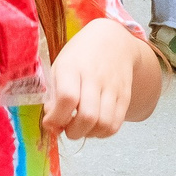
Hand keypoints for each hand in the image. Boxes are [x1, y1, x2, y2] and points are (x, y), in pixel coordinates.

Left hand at [44, 21, 137, 140]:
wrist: (113, 41)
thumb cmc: (80, 56)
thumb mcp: (59, 67)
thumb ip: (52, 96)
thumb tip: (52, 124)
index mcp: (72, 67)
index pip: (68, 98)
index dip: (57, 118)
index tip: (50, 122)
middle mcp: (95, 77)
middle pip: (88, 116)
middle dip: (73, 132)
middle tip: (66, 128)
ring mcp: (113, 87)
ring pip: (104, 124)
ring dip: (88, 134)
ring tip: (80, 127)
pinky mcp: (125, 96)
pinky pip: (116, 125)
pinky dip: (102, 133)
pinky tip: (94, 126)